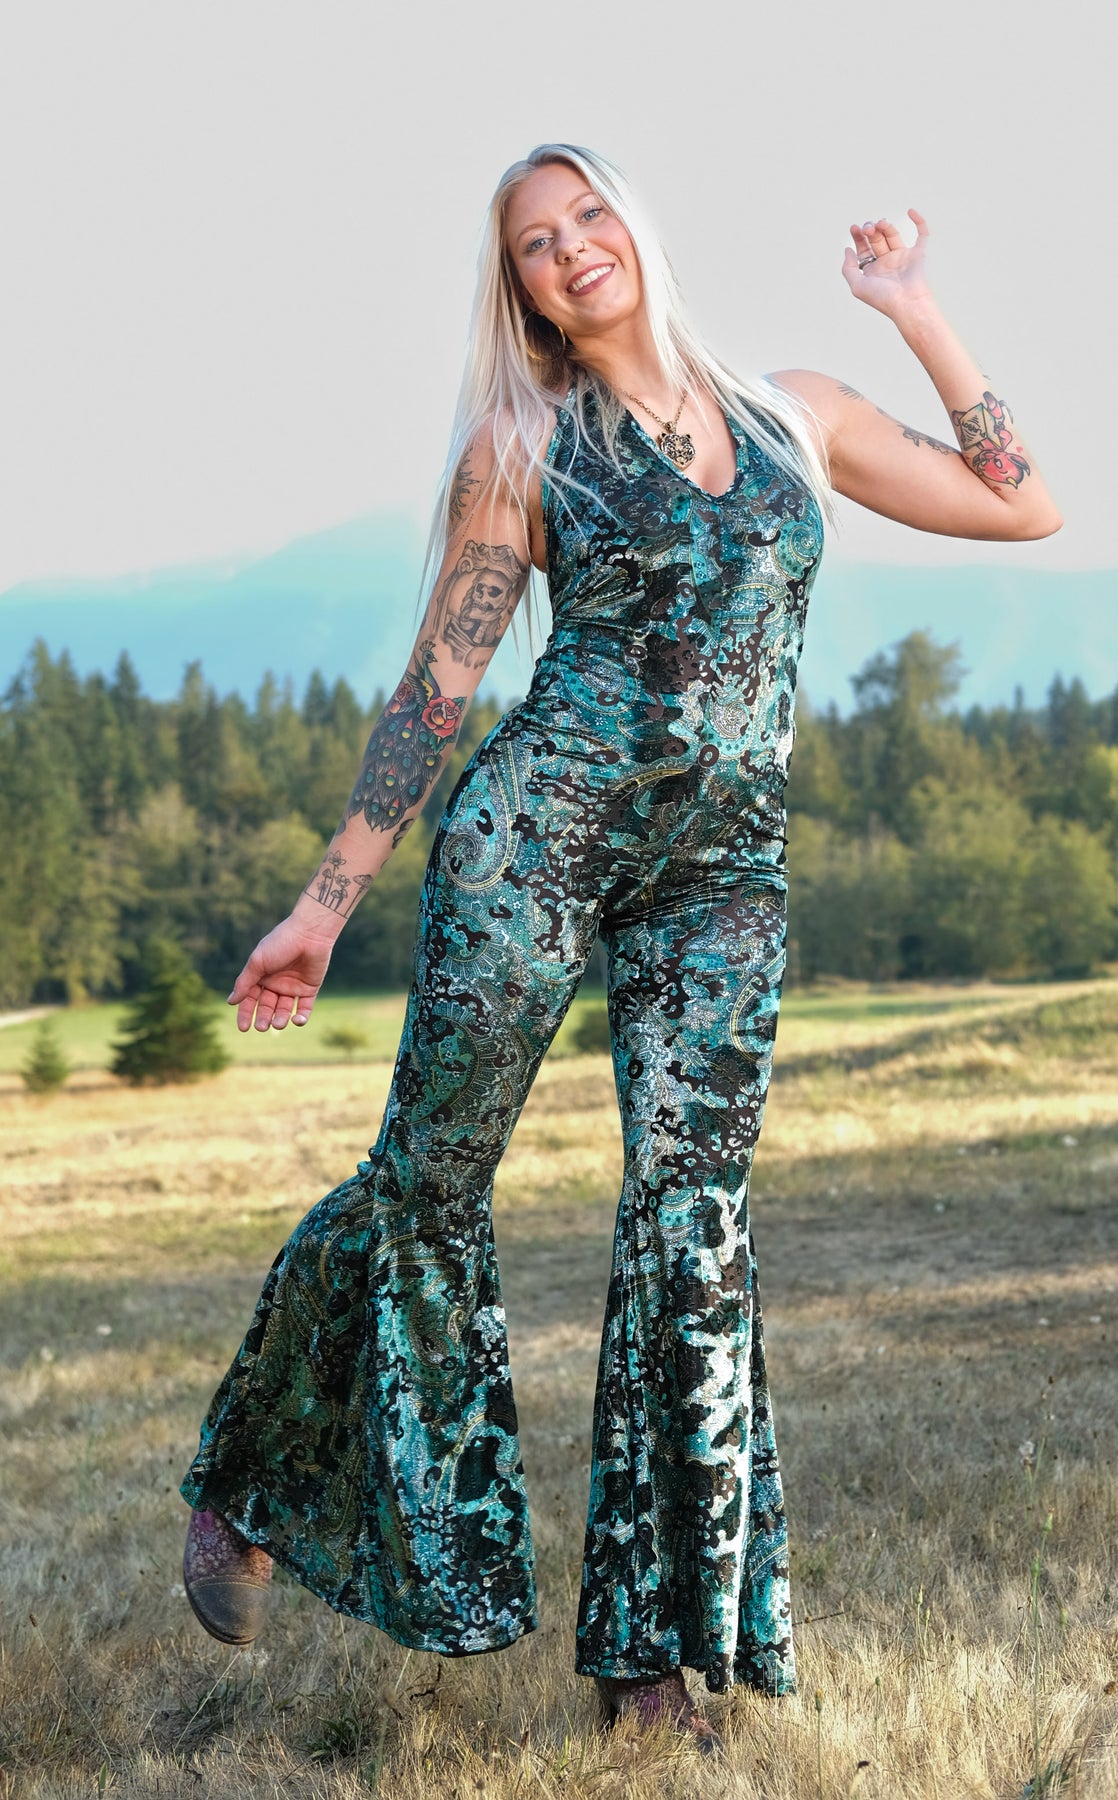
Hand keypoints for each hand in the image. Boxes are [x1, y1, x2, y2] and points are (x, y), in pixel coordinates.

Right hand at [227, 913, 336, 1031]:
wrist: (310, 933)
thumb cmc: (280, 943)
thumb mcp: (257, 962)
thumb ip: (244, 983)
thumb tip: (230, 1002)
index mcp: (261, 976)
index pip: (250, 999)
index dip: (246, 1013)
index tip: (243, 1028)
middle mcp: (276, 983)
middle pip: (267, 1007)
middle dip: (263, 1018)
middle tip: (262, 1027)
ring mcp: (293, 987)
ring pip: (284, 1010)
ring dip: (280, 1019)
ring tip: (278, 1024)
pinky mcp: (310, 989)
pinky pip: (305, 1008)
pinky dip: (301, 1018)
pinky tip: (296, 1020)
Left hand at [842, 210, 933, 319]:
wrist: (907, 304)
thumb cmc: (883, 298)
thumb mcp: (857, 286)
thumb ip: (848, 268)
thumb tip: (847, 250)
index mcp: (872, 270)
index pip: (864, 248)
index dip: (858, 236)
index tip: (854, 228)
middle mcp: (887, 262)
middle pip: (876, 239)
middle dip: (870, 230)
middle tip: (868, 228)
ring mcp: (903, 257)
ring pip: (893, 235)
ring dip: (885, 226)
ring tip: (880, 224)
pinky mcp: (918, 254)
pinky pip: (921, 235)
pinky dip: (919, 222)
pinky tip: (910, 211)